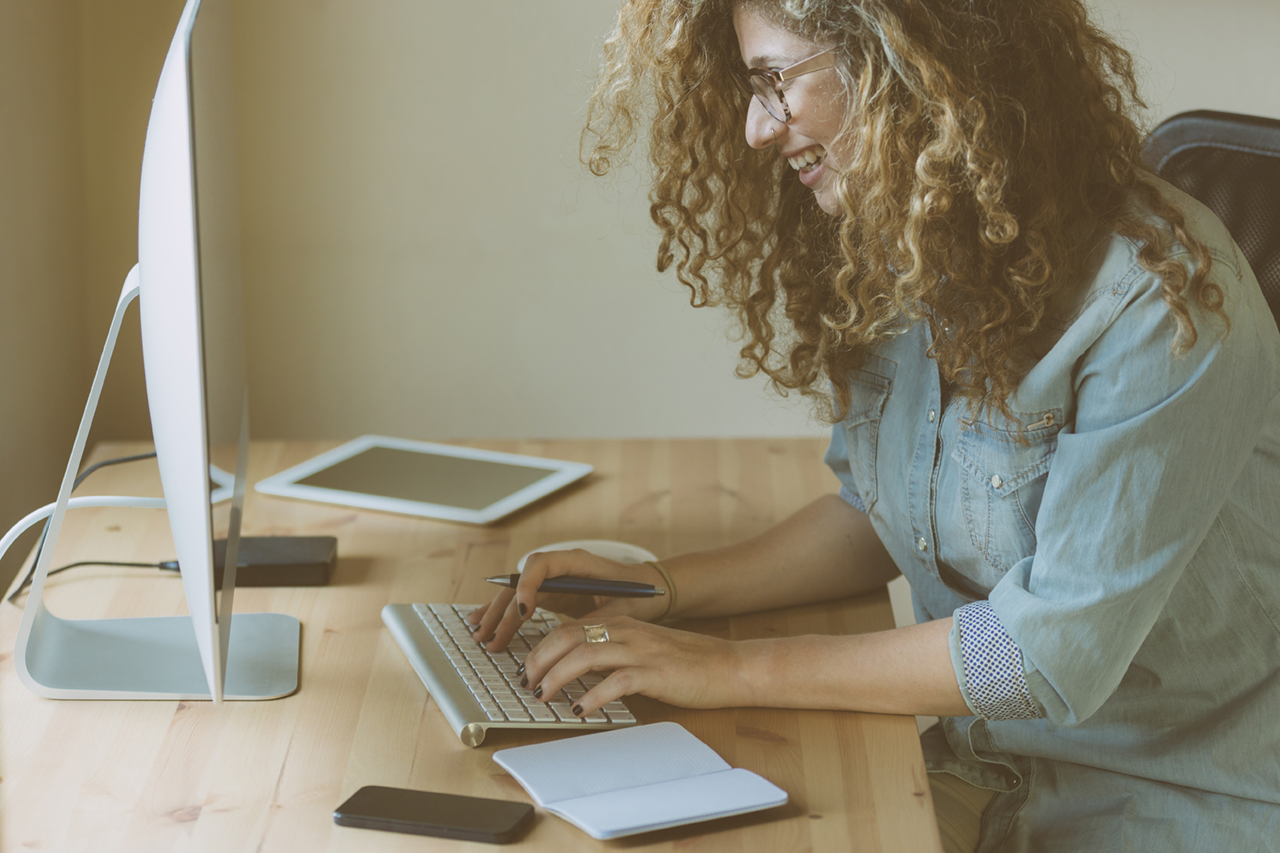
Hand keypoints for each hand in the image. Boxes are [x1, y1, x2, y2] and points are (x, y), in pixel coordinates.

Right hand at [465, 550, 668, 651]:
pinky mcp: (553, 595)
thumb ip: (597, 620)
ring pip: (516, 594)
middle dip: (503, 610)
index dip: (527, 585)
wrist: (650, 589)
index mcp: (578, 562)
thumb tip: (573, 637)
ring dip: (497, 615)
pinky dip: (503, 614)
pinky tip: (483, 625)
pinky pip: (522, 602)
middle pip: (521, 583)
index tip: (523, 612)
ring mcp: (554, 581)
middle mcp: (560, 568)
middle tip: (490, 637)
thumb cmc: (641, 594)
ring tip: (481, 637)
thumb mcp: (623, 609)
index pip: (541, 564)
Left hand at [520, 616, 753, 715]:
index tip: (528, 669)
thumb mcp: (642, 650)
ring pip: (584, 655)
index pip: (568, 628)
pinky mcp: (654, 673)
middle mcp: (626, 631)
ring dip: (557, 676)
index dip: (542, 648)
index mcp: (621, 624)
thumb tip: (575, 671)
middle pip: (568, 637)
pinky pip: (615, 681)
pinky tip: (581, 709)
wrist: (729, 666)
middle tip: (527, 683)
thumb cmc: (687, 663)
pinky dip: (592, 696)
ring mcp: (640, 650)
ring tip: (543, 696)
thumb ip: (612, 654)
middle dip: (540, 660)